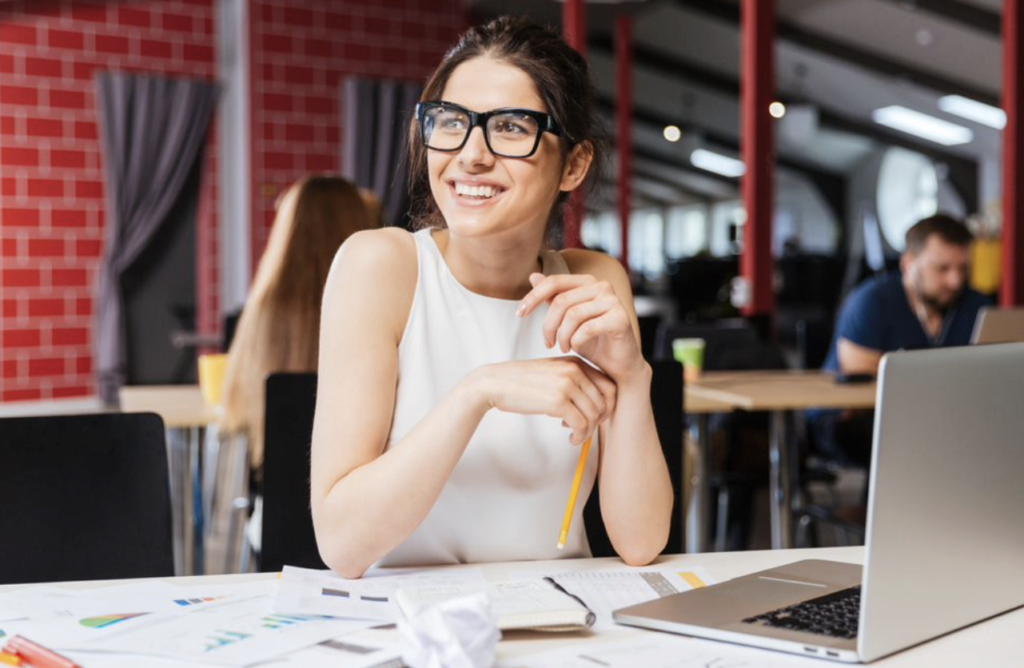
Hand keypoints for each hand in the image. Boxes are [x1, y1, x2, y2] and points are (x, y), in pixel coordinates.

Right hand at [469, 356, 615, 444]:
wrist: (495, 383)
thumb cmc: (523, 383)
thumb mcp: (553, 374)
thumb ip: (575, 383)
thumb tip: (598, 407)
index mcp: (576, 362)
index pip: (610, 385)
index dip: (608, 405)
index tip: (595, 417)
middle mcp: (574, 370)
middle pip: (605, 401)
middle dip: (598, 420)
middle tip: (584, 428)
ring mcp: (567, 384)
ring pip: (594, 415)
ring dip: (587, 431)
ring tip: (575, 435)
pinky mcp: (557, 401)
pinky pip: (581, 424)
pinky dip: (579, 436)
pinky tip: (570, 438)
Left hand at [518, 273, 643, 382]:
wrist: (618, 364)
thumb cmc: (592, 342)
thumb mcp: (566, 320)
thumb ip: (553, 298)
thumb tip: (533, 275)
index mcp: (588, 282)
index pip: (554, 281)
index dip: (533, 297)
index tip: (520, 314)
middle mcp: (602, 286)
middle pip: (561, 301)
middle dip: (548, 325)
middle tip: (547, 343)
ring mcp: (613, 301)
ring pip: (573, 315)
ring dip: (562, 336)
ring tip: (562, 347)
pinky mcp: (620, 318)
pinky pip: (587, 328)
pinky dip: (576, 341)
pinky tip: (575, 348)